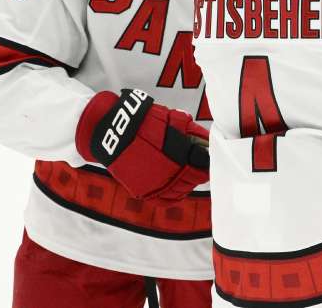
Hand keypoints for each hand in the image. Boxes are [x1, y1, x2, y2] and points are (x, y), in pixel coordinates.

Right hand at [76, 89, 209, 200]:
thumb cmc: (145, 123)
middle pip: (194, 180)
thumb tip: (208, 143)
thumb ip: (193, 134)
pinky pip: (167, 200)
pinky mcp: (145, 191)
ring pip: (182, 191)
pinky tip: (176, 186)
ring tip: (185, 172)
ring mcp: (156, 185)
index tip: (207, 159)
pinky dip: (174, 195)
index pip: (203, 167)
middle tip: (197, 164)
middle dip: (198, 171)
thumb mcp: (174, 121)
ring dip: (187, 182)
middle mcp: (169, 174)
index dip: (207, 163)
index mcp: (179, 156)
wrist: (114, 132)